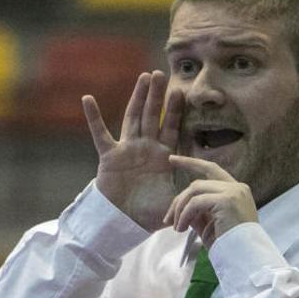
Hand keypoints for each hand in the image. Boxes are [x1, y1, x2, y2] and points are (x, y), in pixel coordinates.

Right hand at [82, 71, 185, 230]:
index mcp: (163, 156)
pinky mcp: (109, 156)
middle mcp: (146, 147)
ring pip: (133, 117)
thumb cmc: (150, 214)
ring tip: (143, 77)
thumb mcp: (176, 200)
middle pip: (152, 115)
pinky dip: (93, 117)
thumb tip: (210, 188)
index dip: (175, 110)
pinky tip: (88, 98)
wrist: (124, 223)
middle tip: (161, 74)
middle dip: (157, 95)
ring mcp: (127, 149)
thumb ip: (191, 190)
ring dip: (137, 97)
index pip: (171, 127)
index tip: (180, 91)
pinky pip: (100, 134)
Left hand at [164, 155, 257, 247]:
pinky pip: (196, 203)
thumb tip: (179, 208)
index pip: (211, 169)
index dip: (191, 163)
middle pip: (197, 183)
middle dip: (179, 200)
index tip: (172, 159)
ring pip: (194, 191)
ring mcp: (233, 192)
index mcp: (236, 190)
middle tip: (167, 219)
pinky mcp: (227, 200)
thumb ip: (198, 212)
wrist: (246, 257)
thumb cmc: (230, 245)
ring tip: (177, 227)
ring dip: (180, 209)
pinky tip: (182, 228)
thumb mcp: (210, 224)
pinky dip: (185, 215)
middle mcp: (237, 187)